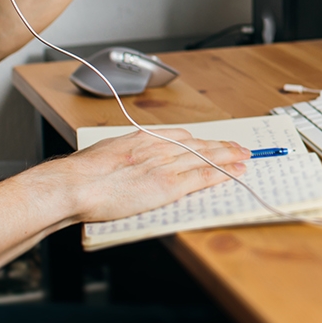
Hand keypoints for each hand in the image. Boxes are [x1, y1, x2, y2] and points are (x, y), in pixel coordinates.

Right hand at [62, 128, 248, 222]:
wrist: (76, 183)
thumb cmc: (83, 172)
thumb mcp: (107, 152)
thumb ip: (124, 153)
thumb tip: (126, 159)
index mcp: (143, 139)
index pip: (182, 136)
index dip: (201, 140)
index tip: (211, 141)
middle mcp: (159, 148)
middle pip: (199, 144)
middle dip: (222, 146)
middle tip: (240, 147)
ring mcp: (166, 166)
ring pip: (206, 157)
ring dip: (229, 157)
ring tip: (245, 156)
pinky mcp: (169, 186)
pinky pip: (202, 177)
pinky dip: (222, 174)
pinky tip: (236, 173)